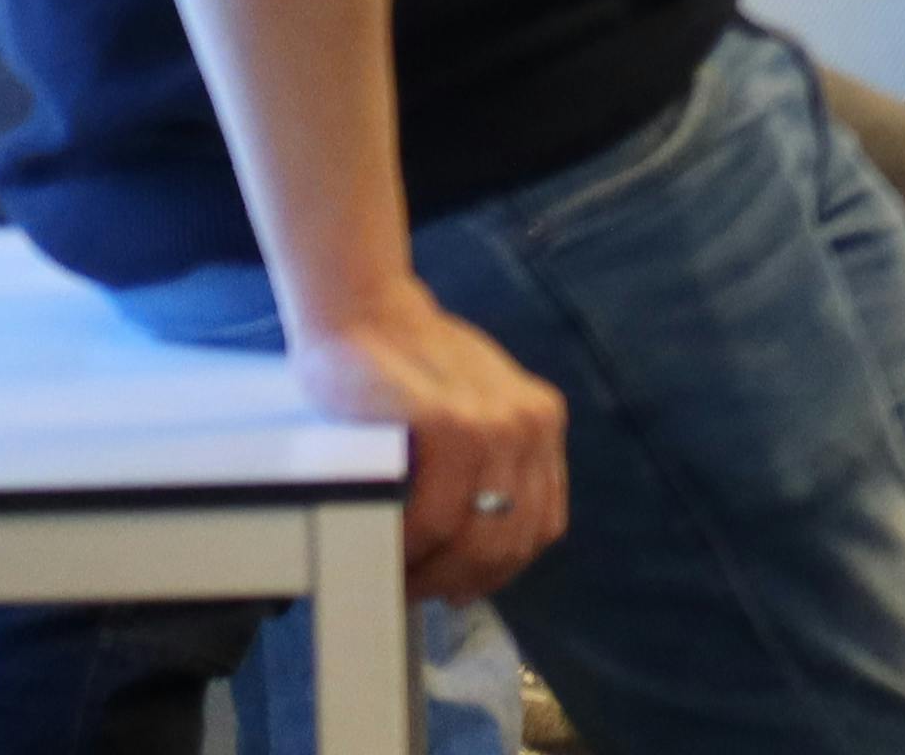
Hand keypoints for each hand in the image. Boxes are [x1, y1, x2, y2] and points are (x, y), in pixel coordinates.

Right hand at [286, 275, 567, 604]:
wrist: (363, 314)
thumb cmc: (403, 373)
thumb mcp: (471, 411)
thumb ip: (486, 466)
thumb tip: (472, 564)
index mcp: (541, 423)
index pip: (539, 527)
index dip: (494, 570)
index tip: (452, 587)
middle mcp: (531, 422)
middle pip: (511, 543)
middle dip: (458, 582)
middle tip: (412, 590)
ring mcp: (496, 422)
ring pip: (478, 540)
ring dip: (432, 574)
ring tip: (395, 575)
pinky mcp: (451, 424)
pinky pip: (437, 519)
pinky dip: (410, 547)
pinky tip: (385, 545)